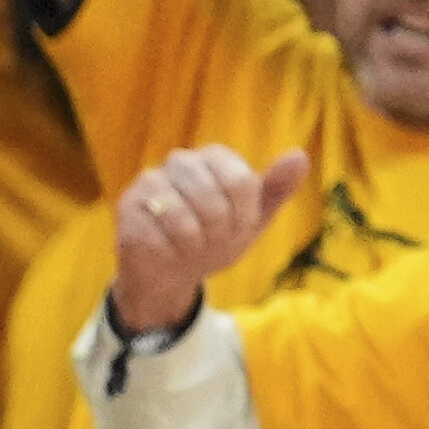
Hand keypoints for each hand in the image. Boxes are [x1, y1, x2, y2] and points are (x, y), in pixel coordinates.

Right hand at [108, 142, 307, 331]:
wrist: (171, 273)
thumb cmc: (214, 240)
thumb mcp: (252, 219)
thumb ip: (275, 188)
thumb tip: (299, 156)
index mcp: (214, 157)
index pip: (241, 183)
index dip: (243, 216)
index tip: (237, 227)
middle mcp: (180, 161)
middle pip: (213, 200)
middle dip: (219, 234)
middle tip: (212, 242)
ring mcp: (150, 182)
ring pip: (185, 218)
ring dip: (195, 245)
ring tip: (190, 246)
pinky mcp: (128, 206)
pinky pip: (158, 234)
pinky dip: (171, 251)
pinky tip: (167, 249)